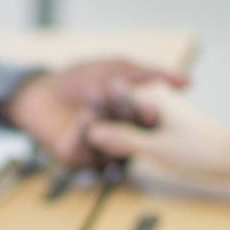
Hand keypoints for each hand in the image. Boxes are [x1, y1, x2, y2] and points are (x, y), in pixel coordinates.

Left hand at [0, 61, 188, 168]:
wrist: (40, 90)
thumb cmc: (79, 78)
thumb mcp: (119, 69)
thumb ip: (151, 75)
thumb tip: (190, 81)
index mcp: (132, 120)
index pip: (147, 121)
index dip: (148, 114)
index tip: (150, 108)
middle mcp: (120, 138)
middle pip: (131, 134)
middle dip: (124, 114)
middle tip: (114, 94)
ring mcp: (99, 151)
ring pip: (112, 144)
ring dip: (104, 120)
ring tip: (95, 100)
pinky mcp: (79, 159)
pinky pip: (89, 150)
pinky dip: (86, 130)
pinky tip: (83, 115)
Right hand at [85, 82, 229, 194]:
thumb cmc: (201, 150)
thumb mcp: (158, 147)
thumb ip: (124, 139)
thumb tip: (93, 132)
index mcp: (154, 95)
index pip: (114, 97)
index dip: (95, 111)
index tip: (78, 124)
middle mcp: (155, 100)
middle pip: (118, 111)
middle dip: (102, 125)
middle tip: (81, 140)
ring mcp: (158, 115)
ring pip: (126, 123)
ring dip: (113, 136)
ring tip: (93, 149)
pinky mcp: (162, 130)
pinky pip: (135, 134)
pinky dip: (125, 143)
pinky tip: (114, 155)